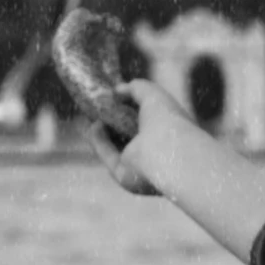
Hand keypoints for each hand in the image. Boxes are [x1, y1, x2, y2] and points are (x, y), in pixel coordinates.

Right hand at [88, 78, 202, 197]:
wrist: (167, 153)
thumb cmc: (167, 120)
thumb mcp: (152, 94)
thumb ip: (135, 88)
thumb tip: (118, 90)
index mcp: (170, 133)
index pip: (150, 121)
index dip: (134, 109)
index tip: (118, 98)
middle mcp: (157, 151)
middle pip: (132, 136)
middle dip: (116, 122)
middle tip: (100, 107)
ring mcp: (141, 166)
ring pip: (118, 148)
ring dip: (105, 132)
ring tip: (94, 115)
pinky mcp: (125, 176)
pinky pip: (109, 157)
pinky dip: (100, 142)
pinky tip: (93, 126)